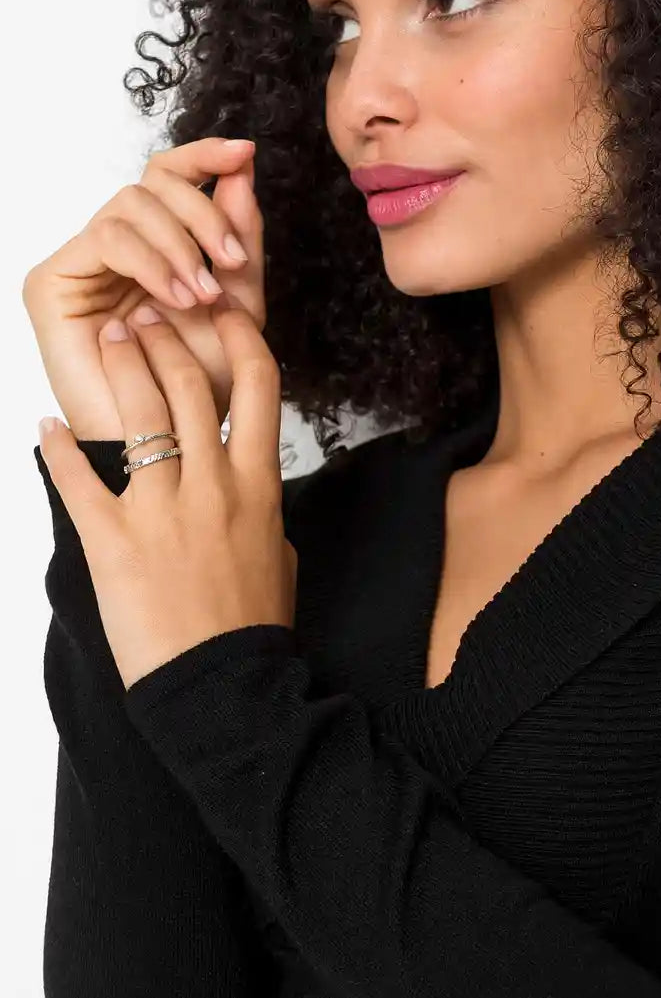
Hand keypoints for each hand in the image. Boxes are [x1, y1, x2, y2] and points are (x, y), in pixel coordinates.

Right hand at [22, 137, 264, 439]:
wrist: (169, 444)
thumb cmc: (200, 388)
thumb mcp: (239, 309)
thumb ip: (241, 242)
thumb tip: (241, 172)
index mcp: (161, 249)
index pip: (171, 178)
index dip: (205, 157)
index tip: (244, 153)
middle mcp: (119, 249)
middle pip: (153, 182)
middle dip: (203, 212)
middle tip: (231, 260)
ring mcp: (84, 263)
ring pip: (130, 202)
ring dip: (179, 244)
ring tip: (203, 295)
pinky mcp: (53, 280)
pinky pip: (106, 236)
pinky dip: (150, 260)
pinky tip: (175, 296)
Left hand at [37, 302, 296, 691]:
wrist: (222, 683)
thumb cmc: (252, 625)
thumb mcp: (279, 556)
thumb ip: (263, 509)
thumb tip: (248, 487)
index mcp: (259, 485)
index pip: (258, 386)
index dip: (240, 337)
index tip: (222, 314)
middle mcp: (212, 484)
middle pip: (188, 382)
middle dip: (164, 337)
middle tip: (143, 316)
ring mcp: (161, 509)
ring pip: (138, 411)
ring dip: (119, 365)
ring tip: (106, 340)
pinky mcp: (112, 540)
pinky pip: (77, 479)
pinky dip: (55, 448)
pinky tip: (45, 428)